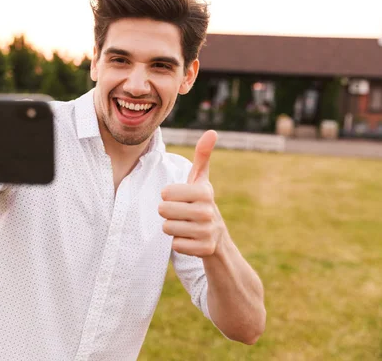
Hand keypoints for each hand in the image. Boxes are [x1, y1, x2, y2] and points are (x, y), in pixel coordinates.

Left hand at [158, 130, 226, 256]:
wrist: (218, 239)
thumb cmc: (201, 203)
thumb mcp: (201, 181)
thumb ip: (202, 156)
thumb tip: (212, 132)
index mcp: (205, 191)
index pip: (165, 193)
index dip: (167, 197)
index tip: (180, 198)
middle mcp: (208, 211)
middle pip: (163, 211)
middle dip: (168, 213)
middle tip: (182, 214)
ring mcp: (208, 232)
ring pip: (167, 228)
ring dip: (173, 228)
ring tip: (186, 226)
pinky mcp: (205, 250)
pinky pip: (175, 246)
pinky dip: (179, 244)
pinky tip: (191, 240)